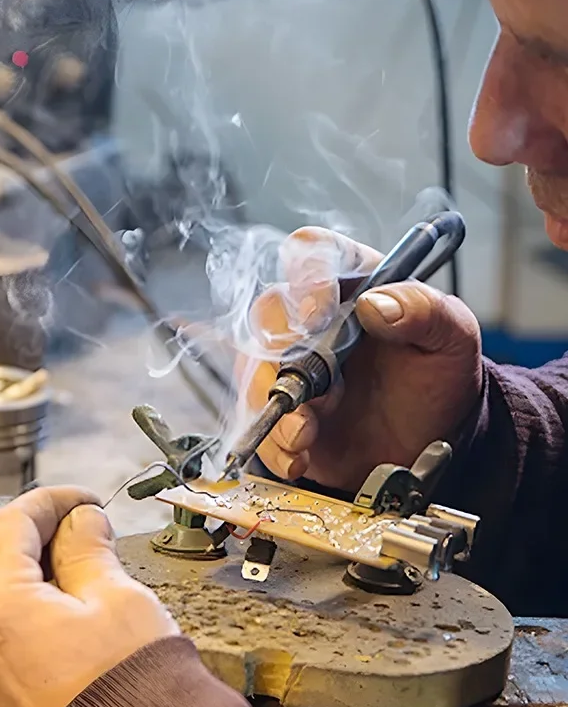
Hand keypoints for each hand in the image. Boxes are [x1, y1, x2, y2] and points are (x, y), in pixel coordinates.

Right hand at [244, 227, 482, 491]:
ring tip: (306, 434)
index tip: (318, 313)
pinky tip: (299, 455)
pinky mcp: (278, 406)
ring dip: (274, 404)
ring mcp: (289, 363)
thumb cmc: (436, 381)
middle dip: (284, 351)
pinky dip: (272, 442)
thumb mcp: (452, 340)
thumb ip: (425, 310)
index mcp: (352, 283)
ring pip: (254, 367)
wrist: (426, 444)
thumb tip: (376, 304)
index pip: (312, 252)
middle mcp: (312, 319)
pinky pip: (254, 418)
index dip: (306, 276)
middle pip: (270, 312)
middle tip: (312, 383)